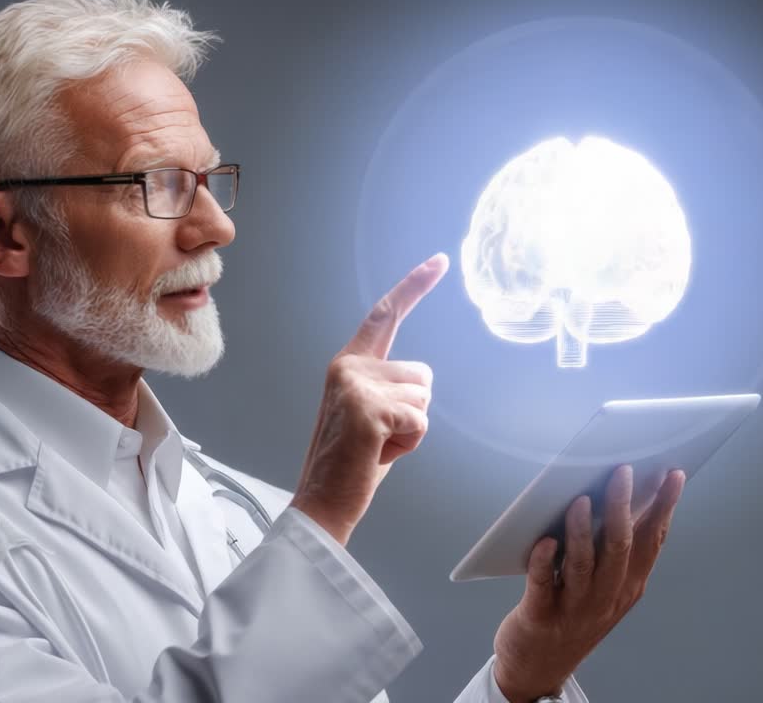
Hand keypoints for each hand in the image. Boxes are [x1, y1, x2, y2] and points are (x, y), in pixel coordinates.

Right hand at [290, 253, 448, 544]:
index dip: (414, 285)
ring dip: (412, 428)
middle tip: (380, 437)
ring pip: (425, 397)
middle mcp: (348, 366)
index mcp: (348, 364)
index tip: (439, 259)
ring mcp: (356, 386)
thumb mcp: (369, 411)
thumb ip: (387, 386)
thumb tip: (419, 382)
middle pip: (422, 374)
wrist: (323, 502)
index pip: (385, 315)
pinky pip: (421, 420)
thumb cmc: (352, 463)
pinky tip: (380, 453)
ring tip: (378, 445)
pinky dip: (410, 443)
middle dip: (415, 409)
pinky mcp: (369, 410)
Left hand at [492, 465, 686, 702]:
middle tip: (622, 472)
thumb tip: (624, 496)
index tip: (673, 475)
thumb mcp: (607, 587)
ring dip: (581, 530)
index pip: (651, 541)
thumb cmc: (572, 615)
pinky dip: (544, 560)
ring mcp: (574, 607)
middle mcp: (606, 596)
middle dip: (623, 506)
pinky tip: (544, 541)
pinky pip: (543, 584)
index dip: (664, 507)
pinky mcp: (540, 615)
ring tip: (581, 499)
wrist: (539, 667)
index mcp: (627, 586)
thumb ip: (616, 550)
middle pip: (619, 546)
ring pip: (583, 564)